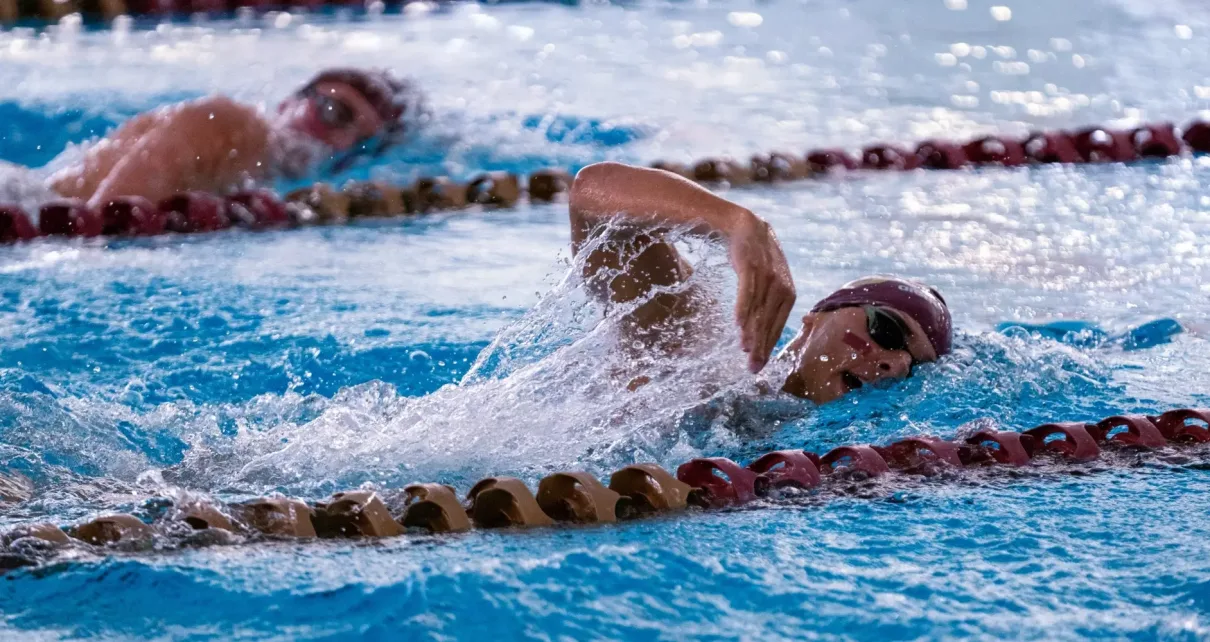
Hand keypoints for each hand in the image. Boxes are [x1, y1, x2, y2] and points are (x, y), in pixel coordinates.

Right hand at [728, 213, 795, 372]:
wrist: (746, 226)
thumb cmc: (755, 258)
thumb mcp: (768, 281)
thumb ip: (768, 304)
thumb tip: (760, 331)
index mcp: (788, 293)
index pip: (778, 325)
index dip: (769, 346)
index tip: (760, 365)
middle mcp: (781, 286)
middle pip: (769, 322)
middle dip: (761, 347)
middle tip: (752, 368)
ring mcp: (766, 276)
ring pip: (758, 311)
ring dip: (752, 332)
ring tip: (745, 351)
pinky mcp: (751, 267)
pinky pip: (746, 292)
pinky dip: (743, 309)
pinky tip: (738, 325)